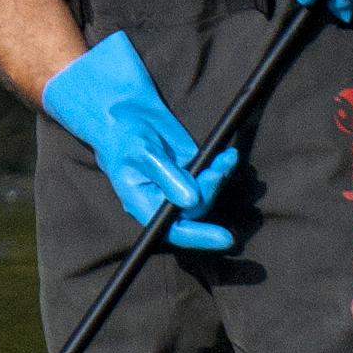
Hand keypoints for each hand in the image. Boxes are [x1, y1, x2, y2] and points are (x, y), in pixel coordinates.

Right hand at [41, 32, 238, 251]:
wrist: (126, 115)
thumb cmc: (125, 136)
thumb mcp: (143, 154)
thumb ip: (168, 178)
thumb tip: (192, 200)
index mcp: (145, 205)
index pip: (174, 230)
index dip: (200, 236)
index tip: (226, 238)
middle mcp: (164, 202)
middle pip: (196, 209)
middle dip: (211, 190)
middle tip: (218, 168)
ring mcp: (179, 187)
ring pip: (207, 193)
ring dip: (220, 176)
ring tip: (226, 157)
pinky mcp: (190, 171)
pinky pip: (211, 175)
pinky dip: (222, 167)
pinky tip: (228, 155)